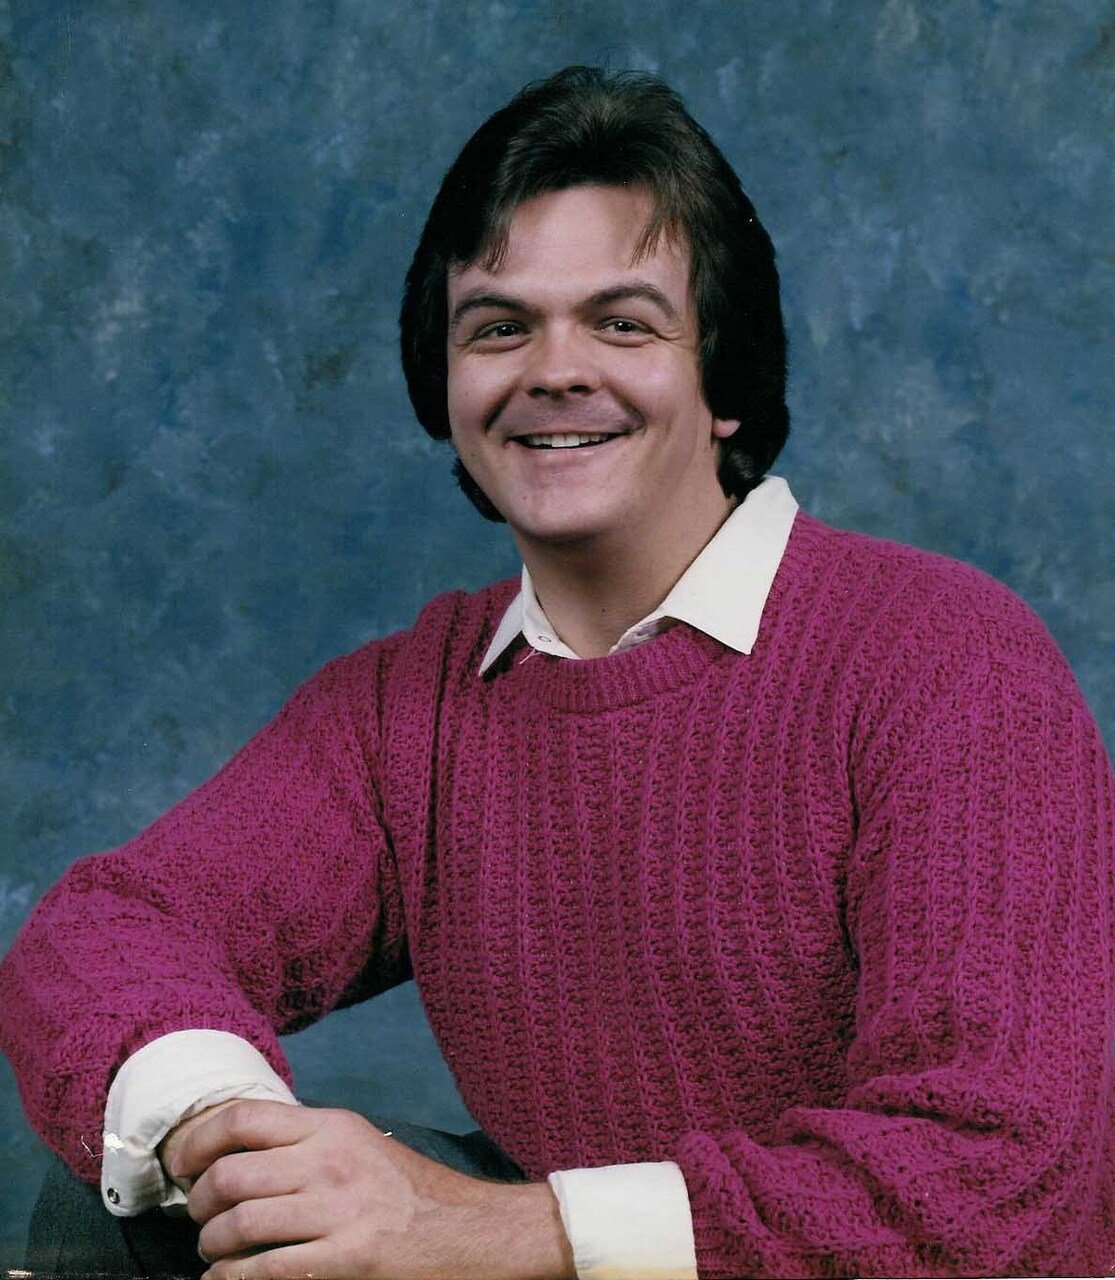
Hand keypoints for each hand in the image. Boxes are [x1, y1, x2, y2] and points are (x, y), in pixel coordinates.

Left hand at [167, 1098, 574, 1279]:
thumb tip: (237, 1152)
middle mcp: (331, 1162)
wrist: (470, 1232)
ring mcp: (339, 1212)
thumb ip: (308, 1143)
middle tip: (198, 1216)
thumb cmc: (410, 1193)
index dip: (197, 1141)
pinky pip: (263, 1272)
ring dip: (211, 1246)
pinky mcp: (347, 1259)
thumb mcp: (361, 1145)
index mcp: (333, 1127)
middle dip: (198, 1202)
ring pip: (238, 1225)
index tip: (179, 1163)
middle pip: (229, 1175)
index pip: (243, 1118)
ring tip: (214, 1253)